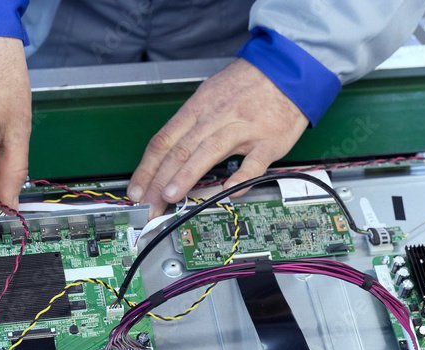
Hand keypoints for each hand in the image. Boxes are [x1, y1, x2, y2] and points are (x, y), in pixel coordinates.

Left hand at [128, 59, 308, 216]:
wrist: (288, 70)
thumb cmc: (248, 85)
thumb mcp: (211, 94)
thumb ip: (193, 124)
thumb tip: (170, 155)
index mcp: (198, 108)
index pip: (164, 140)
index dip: (147, 168)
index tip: (136, 190)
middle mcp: (216, 118)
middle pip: (180, 150)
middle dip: (159, 180)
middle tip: (148, 204)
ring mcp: (243, 130)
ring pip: (208, 152)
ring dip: (186, 175)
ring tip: (170, 196)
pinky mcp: (269, 142)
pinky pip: (253, 164)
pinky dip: (239, 179)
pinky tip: (226, 193)